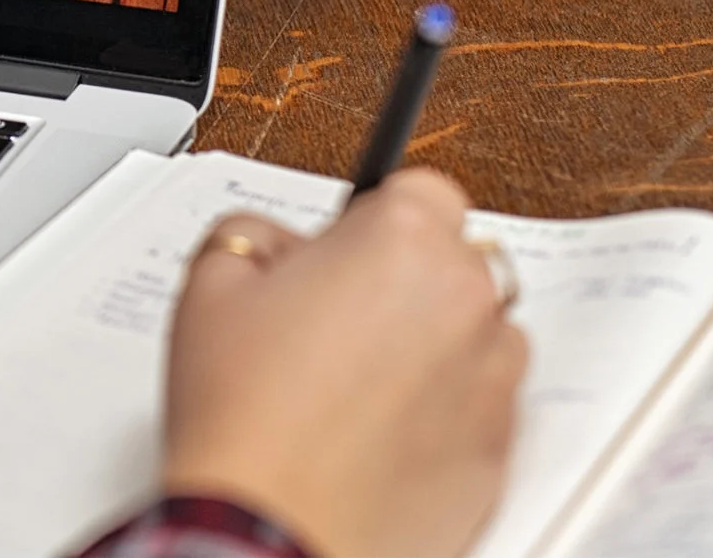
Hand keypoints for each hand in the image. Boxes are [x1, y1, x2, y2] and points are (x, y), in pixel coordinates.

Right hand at [162, 170, 528, 557]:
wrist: (272, 530)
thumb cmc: (245, 417)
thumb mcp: (210, 283)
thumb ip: (253, 233)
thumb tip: (279, 245)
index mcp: (403, 241)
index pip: (424, 189)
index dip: (377, 219)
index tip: (349, 248)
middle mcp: (466, 301)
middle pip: (454, 262)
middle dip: (403, 281)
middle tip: (333, 322)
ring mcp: (494, 380)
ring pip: (477, 335)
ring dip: (434, 345)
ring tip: (354, 385)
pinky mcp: (502, 451)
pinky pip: (483, 409)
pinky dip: (444, 413)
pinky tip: (376, 434)